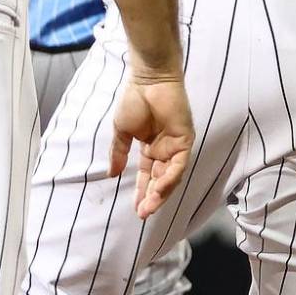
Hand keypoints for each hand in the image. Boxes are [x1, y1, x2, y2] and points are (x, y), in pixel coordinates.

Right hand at [109, 72, 193, 218]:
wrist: (147, 80)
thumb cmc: (134, 100)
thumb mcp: (122, 132)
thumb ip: (118, 153)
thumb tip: (111, 175)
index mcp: (151, 148)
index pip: (148, 176)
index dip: (142, 192)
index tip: (135, 209)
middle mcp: (165, 150)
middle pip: (161, 180)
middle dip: (152, 198)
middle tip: (143, 214)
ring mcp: (176, 145)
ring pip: (171, 176)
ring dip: (161, 193)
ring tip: (149, 207)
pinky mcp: (184, 140)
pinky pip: (178, 164)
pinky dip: (169, 178)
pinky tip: (159, 189)